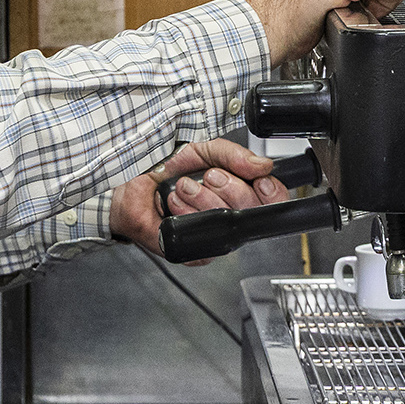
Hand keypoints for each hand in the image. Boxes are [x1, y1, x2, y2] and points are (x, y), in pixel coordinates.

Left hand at [111, 139, 287, 257]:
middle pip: (254, 208)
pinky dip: (187, 214)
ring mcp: (216, 237)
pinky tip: (176, 205)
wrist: (130, 189)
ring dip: (204, 198)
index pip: (274, 199)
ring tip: (184, 188)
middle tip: (208, 177)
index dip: (272, 190)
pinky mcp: (196, 252)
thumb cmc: (164, 172)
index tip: (259, 178)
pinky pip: (205, 236)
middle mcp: (232, 217)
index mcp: (239, 192)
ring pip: (229, 221)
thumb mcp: (201, 150)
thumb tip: (262, 166)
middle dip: (229, 186)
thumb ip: (232, 154)